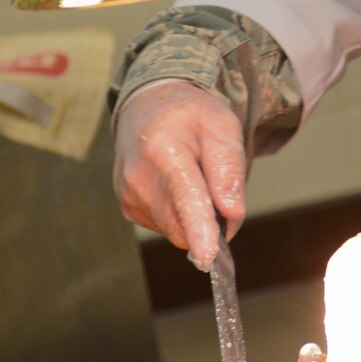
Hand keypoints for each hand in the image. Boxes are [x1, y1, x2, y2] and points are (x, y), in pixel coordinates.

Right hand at [113, 79, 247, 265]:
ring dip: (196, 215)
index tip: (207, 256)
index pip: (185, 196)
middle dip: (211, 219)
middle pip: (184, 223)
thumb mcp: (222, 126)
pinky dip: (181, 214)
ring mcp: (129, 195)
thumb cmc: (189, 115)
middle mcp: (138, 177)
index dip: (199, 228)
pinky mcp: (129, 208)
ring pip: (178, 229)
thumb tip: (232, 214)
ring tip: (193, 175)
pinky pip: (168, 226)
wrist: (147, 106)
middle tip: (218, 184)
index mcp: (164, 149)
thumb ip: (228, 169)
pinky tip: (176, 185)